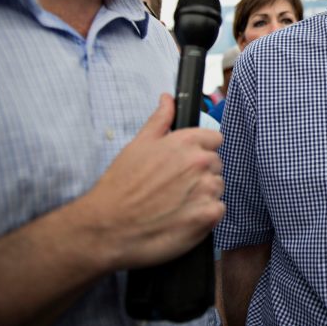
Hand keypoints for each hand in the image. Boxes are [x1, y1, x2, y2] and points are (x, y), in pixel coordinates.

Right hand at [75, 94, 223, 269]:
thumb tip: (167, 98)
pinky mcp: (208, 215)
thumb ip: (160, 119)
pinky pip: (218, 210)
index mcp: (186, 142)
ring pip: (217, 187)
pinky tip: (182, 217)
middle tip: (174, 186)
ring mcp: (206, 189)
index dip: (200, 150)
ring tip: (175, 203)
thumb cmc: (120, 186)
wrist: (108, 227)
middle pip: (216, 164)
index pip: (215, 139)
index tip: (186, 163)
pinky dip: (205, 215)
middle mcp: (200, 162)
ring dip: (203, 194)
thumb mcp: (138, 144)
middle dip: (201, 173)